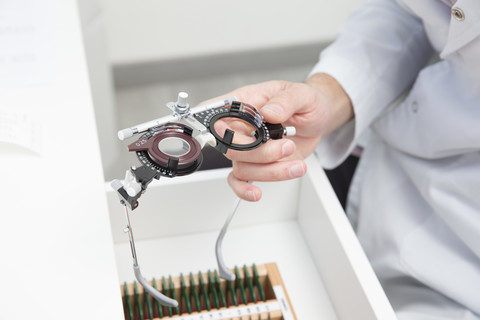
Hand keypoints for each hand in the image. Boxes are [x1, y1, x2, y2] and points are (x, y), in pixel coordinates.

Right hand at [210, 73, 352, 200]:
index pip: (217, 110)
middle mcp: (242, 127)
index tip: (223, 130)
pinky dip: (245, 189)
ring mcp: (249, 148)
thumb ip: (284, 101)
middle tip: (286, 146)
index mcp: (246, 103)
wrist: (317, 121)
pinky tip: (256, 192)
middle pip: (230, 146)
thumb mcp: (302, 94)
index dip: (212, 121)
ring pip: (242, 167)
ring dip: (270, 170)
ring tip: (295, 163)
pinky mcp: (258, 164)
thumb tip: (269, 111)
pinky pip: (241, 180)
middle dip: (259, 152)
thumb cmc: (305, 103)